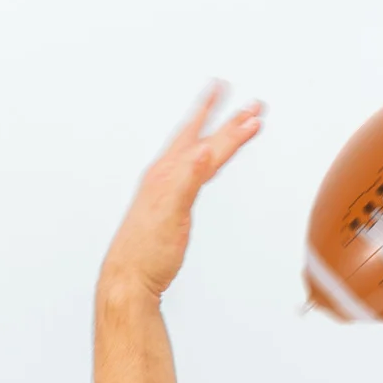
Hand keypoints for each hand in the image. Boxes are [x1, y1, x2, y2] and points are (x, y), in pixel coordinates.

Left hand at [101, 83, 261, 300]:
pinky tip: (201, 157)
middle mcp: (165, 176)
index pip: (208, 146)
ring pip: (193, 149)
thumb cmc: (147, 252)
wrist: (128, 277)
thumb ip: (187, 180)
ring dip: (211, 129)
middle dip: (226, 119)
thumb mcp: (171, 214)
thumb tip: (202, 151)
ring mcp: (164, 188)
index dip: (232, 131)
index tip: (254, 116)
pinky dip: (200, 155)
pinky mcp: (165, 203)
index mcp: (169, 175)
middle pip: (200, 138)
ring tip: (220, 110)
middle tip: (249, 105)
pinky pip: (187, 168)